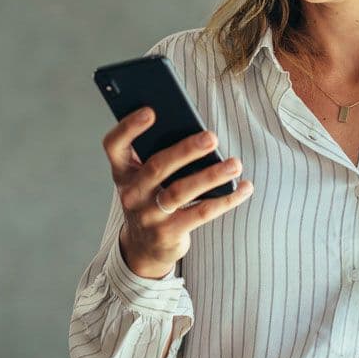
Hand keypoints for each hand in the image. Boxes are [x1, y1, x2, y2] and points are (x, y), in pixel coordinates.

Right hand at [99, 108, 253, 278]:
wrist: (144, 246)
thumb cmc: (151, 198)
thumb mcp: (145, 178)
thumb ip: (159, 155)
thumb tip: (198, 134)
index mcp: (123, 171)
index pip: (114, 145)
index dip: (128, 128)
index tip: (150, 111)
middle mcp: (132, 193)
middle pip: (157, 167)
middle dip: (186, 150)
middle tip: (212, 137)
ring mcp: (149, 215)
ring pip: (180, 191)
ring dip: (210, 176)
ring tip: (235, 164)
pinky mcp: (169, 233)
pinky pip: (201, 213)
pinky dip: (225, 200)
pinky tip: (244, 188)